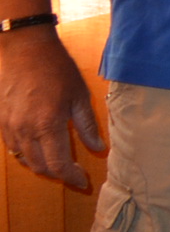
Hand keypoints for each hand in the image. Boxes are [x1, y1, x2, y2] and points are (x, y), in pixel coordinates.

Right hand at [0, 27, 101, 191]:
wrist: (25, 50)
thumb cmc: (56, 69)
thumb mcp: (79, 96)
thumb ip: (87, 126)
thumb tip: (98, 147)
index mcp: (47, 125)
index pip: (58, 164)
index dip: (71, 177)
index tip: (82, 181)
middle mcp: (25, 130)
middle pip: (39, 166)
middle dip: (58, 174)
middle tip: (74, 173)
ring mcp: (9, 126)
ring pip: (24, 159)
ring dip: (42, 165)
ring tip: (59, 162)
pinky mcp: (1, 121)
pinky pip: (13, 147)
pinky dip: (27, 154)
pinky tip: (40, 148)